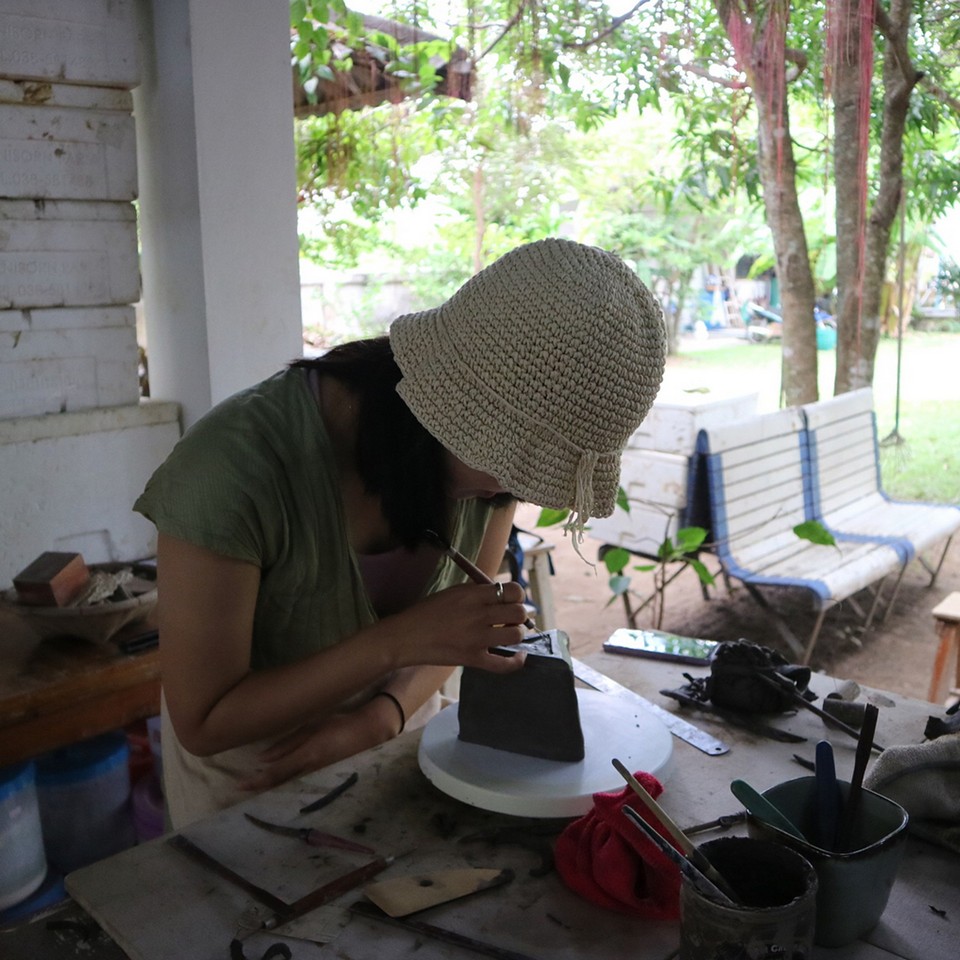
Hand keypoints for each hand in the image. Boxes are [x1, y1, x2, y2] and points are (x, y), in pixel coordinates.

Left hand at [240, 704, 386, 792]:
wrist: (369, 734)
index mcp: (307, 755)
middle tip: (242, 796)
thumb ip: (287, 743)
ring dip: (273, 795)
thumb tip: (261, 759)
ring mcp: (320, 781)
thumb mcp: (312, 727)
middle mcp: (312, 772)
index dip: (257, 781)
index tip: (239, 786)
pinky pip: (302, 792)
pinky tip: (280, 796)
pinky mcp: (327, 786)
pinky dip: (288, 794)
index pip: (276, 773)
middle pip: (281, 787)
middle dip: (261, 792)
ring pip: (290, 792)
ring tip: (256, 797)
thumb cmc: (339, 725)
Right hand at [384, 580, 529, 673]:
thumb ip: (478, 592)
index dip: (518, 596)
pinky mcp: (472, 659)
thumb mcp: (454, 592)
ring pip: (516, 635)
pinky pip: (504, 664)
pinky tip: (518, 656)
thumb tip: (504, 595)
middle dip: (519, 615)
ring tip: (507, 634)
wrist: (406, 637)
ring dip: (516, 634)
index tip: (512, 600)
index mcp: (473, 595)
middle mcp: (478, 614)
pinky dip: (516, 661)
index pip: (513, 591)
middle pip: (519, 612)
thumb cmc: (428, 612)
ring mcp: (476, 639)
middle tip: (510, 619)